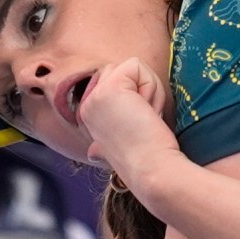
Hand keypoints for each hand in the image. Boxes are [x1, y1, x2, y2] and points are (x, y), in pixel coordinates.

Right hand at [80, 56, 177, 180]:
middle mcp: (86, 106)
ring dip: (148, 89)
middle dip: (143, 90)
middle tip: (145, 120)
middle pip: (120, 71)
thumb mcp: (118, 145)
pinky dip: (151, 86)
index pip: (112, 82)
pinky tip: (147, 111)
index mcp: (88, 117)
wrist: (153, 172)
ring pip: (129, 67)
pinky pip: (136, 65)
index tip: (139, 127)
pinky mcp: (110, 89)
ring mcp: (94, 96)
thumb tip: (94, 152)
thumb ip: (103, 145)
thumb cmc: (145, 161)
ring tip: (146, 117)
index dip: (135, 98)